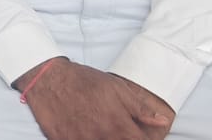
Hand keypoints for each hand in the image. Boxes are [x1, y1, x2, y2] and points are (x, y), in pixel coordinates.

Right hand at [16, 58, 172, 139]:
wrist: (48, 79)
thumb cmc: (84, 81)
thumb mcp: (117, 88)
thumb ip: (141, 108)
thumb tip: (163, 122)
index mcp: (118, 125)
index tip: (141, 137)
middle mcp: (101, 136)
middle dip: (124, 139)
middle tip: (118, 131)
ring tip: (102, 130)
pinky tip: (86, 132)